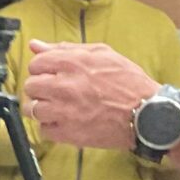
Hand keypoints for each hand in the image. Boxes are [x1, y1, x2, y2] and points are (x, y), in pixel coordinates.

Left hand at [24, 41, 156, 152]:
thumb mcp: (102, 54)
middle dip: (41, 88)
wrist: (148, 114)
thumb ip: (65, 49)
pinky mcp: (68, 134)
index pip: (36, 64)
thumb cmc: (129, 83)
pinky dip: (51, 127)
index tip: (51, 74)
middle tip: (56, 92)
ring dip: (42, 109)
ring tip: (58, 108)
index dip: (43, 69)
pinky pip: (43, 131)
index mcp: (72, 63)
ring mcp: (64, 111)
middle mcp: (64, 86)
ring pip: (32, 109)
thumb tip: (36, 45)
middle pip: (31, 86)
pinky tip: (65, 122)